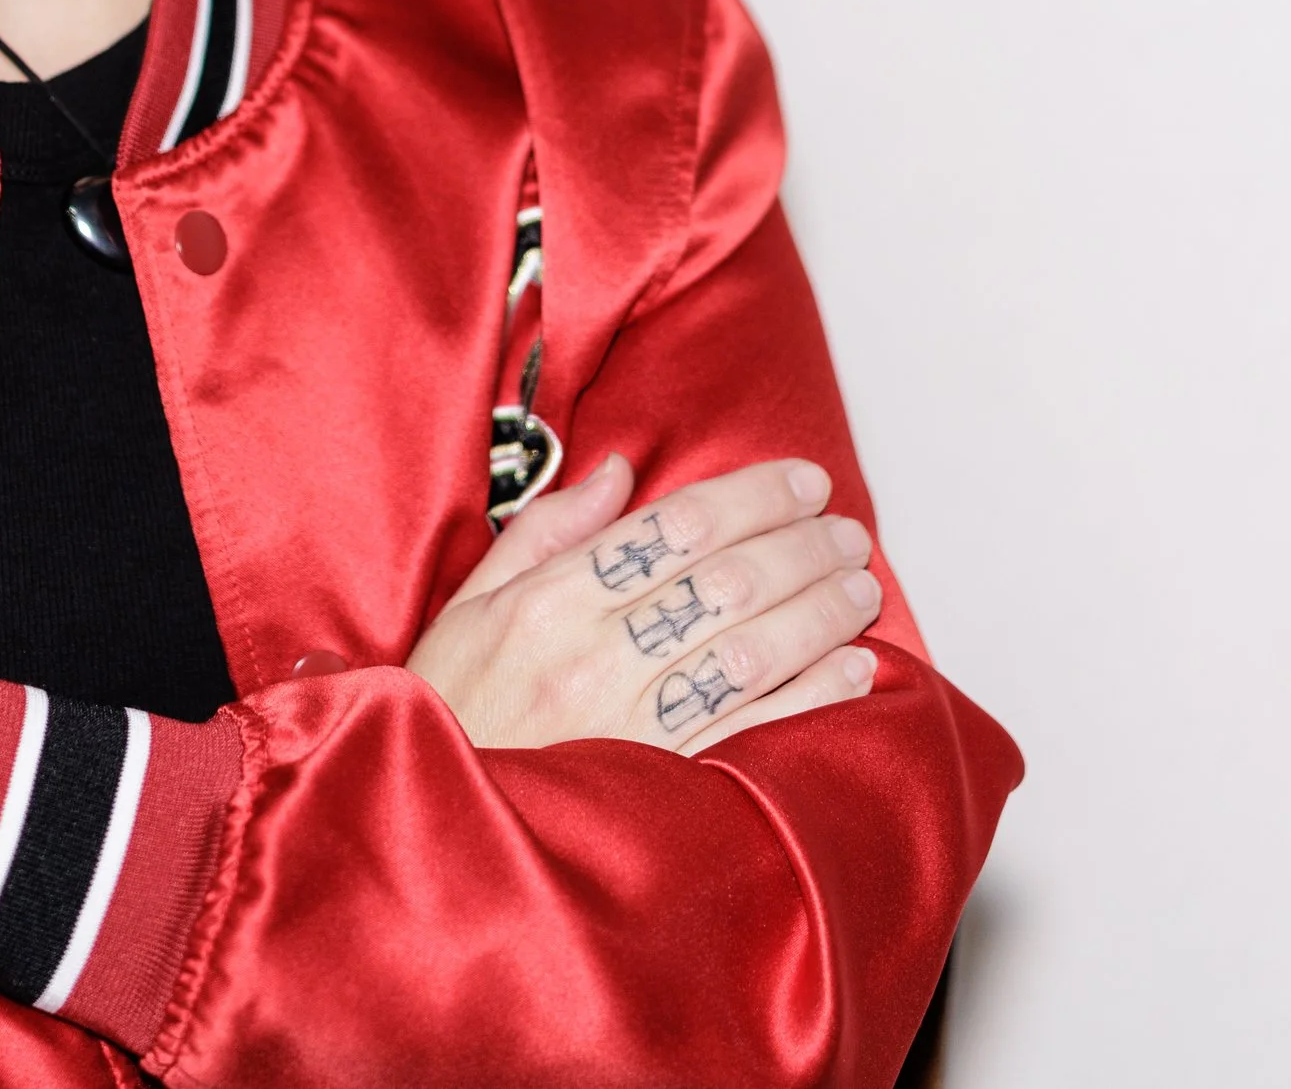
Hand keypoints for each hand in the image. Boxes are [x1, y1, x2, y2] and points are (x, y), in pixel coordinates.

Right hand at [406, 454, 880, 754]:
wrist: (430, 818)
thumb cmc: (450, 709)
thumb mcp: (468, 606)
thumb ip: (546, 532)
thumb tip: (618, 473)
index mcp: (546, 602)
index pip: (672, 528)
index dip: (749, 497)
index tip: (800, 481)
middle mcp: (592, 657)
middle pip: (722, 582)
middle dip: (799, 546)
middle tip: (846, 528)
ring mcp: (631, 727)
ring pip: (748, 651)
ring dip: (818, 612)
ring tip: (859, 585)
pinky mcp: (660, 788)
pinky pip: (753, 733)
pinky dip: (812, 697)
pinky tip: (851, 669)